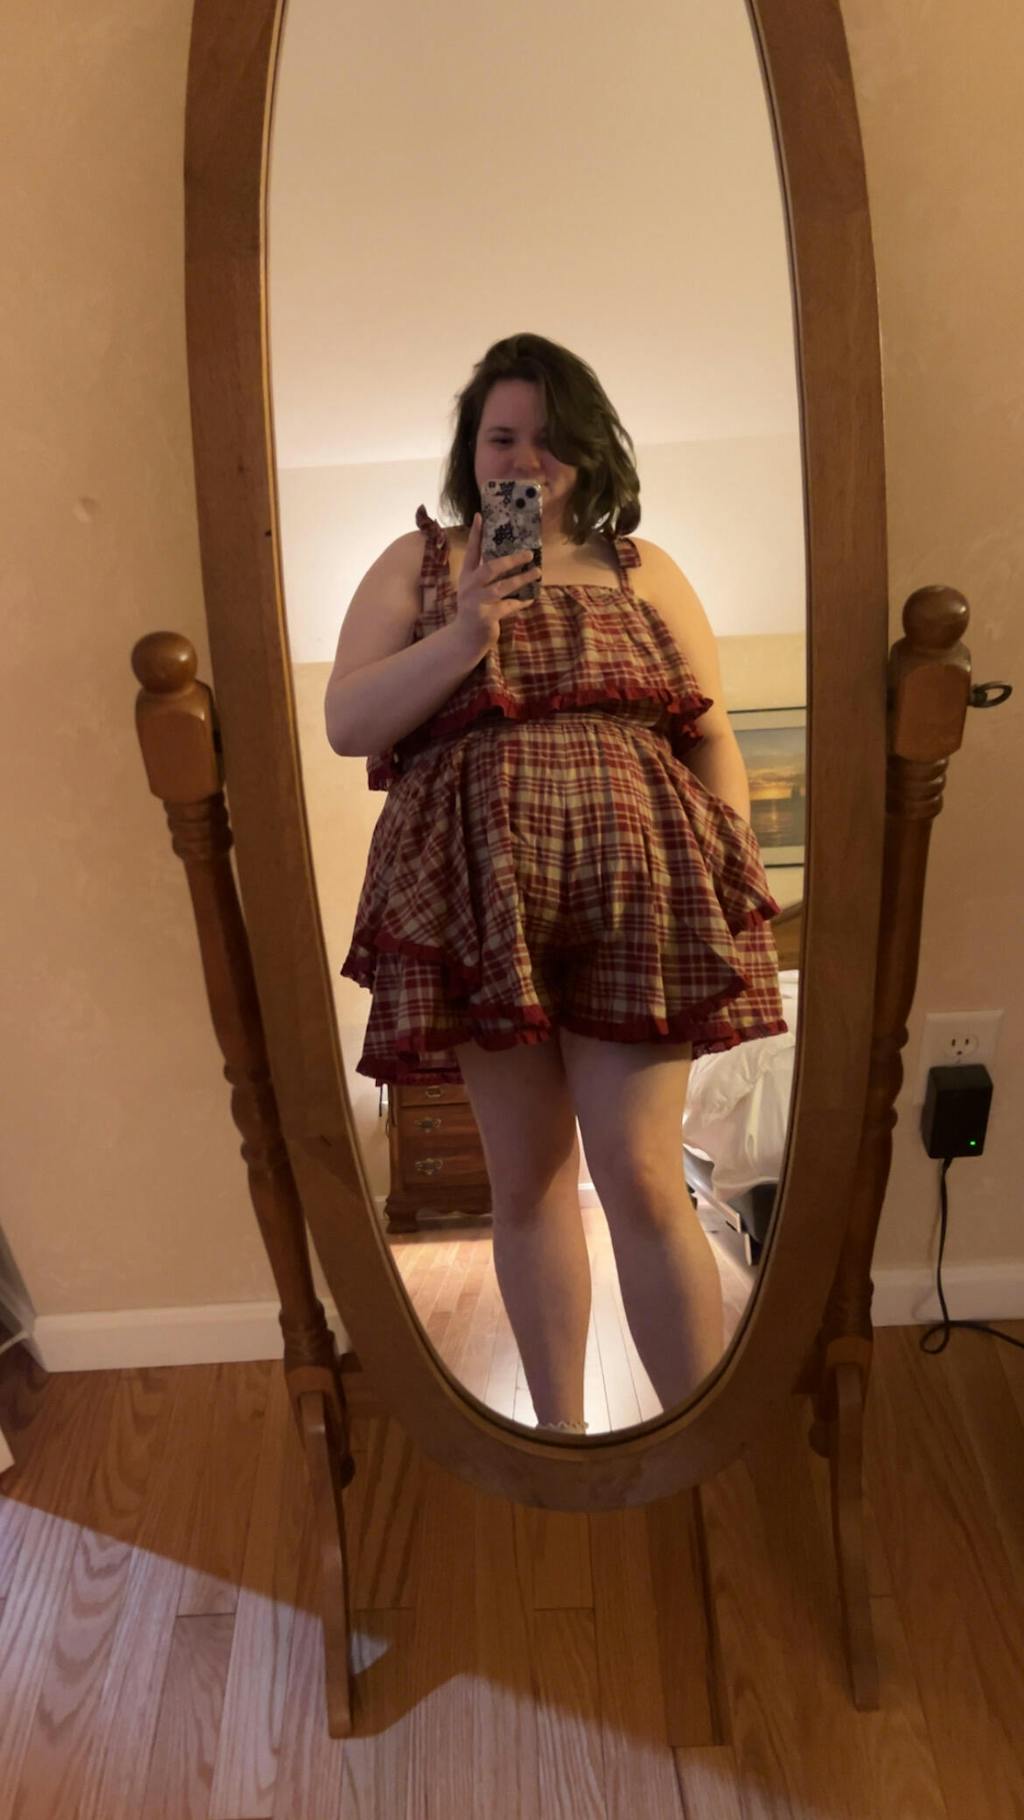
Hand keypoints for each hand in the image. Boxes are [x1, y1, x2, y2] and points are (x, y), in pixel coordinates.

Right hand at [452, 514, 539, 656]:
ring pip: (502, 587)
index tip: (479, 516)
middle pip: (490, 568)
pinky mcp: (486, 617)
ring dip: (522, 579)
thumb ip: (488, 576)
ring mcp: (476, 602)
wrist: (466, 638)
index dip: (475, 534)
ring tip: (537, 572)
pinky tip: (531, 598)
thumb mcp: (476, 589)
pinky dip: (521, 602)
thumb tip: (513, 557)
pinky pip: (508, 606)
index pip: (471, 551)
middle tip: (529, 553)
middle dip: (511, 560)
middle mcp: (469, 586)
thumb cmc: (476, 609)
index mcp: (467, 576)